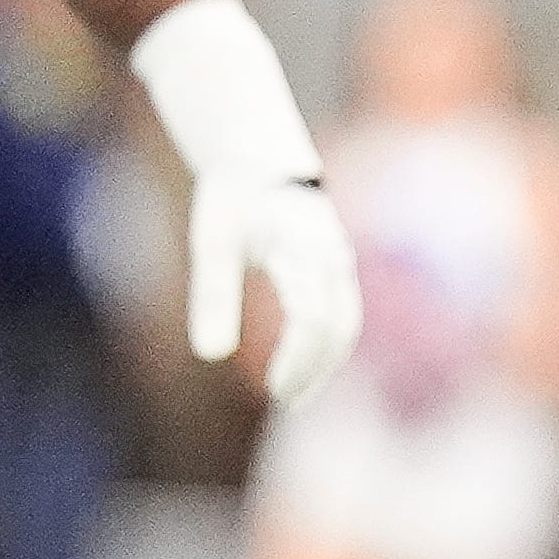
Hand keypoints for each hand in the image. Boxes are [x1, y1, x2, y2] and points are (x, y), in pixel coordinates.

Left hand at [200, 171, 361, 404]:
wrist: (260, 158)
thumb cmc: (233, 198)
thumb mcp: (212, 243)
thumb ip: (214, 297)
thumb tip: (210, 356)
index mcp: (303, 249)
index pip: (313, 320)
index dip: (298, 361)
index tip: (273, 390)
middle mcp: (331, 257)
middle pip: (339, 327)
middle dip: (315, 370)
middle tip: (284, 400)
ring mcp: (340, 261)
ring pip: (347, 322)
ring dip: (326, 362)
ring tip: (295, 392)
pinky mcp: (338, 267)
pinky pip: (344, 313)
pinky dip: (329, 344)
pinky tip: (303, 364)